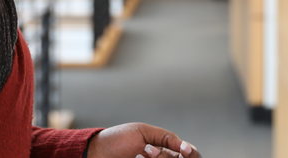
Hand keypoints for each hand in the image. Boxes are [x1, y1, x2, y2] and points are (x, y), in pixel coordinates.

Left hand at [86, 122, 200, 157]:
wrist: (96, 153)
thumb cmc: (117, 141)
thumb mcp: (143, 132)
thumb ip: (166, 138)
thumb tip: (185, 146)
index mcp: (165, 149)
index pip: (189, 155)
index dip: (191, 154)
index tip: (185, 149)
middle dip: (166, 157)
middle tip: (147, 151)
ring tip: (137, 156)